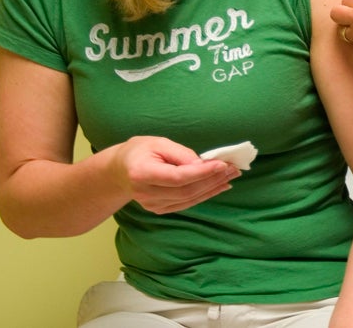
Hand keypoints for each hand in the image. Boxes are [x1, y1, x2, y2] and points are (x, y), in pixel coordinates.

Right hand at [110, 136, 240, 213]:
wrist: (119, 170)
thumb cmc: (140, 151)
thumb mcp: (158, 143)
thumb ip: (181, 154)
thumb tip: (204, 164)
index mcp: (142, 173)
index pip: (178, 177)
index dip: (202, 172)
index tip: (222, 164)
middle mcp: (145, 193)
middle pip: (186, 191)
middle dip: (212, 180)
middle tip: (233, 169)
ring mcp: (152, 205)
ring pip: (189, 199)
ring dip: (213, 188)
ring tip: (231, 176)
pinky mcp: (158, 209)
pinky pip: (186, 204)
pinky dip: (205, 195)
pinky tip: (219, 186)